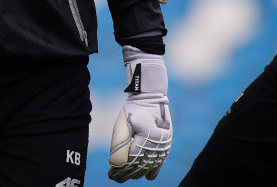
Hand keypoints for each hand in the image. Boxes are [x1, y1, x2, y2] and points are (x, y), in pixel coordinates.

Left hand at [108, 49, 171, 181]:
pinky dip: (152, 170)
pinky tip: (146, 176)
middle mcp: (157, 144)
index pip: (131, 160)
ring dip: (136, 173)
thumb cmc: (134, 109)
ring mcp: (163, 146)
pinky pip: (159, 162)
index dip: (120, 169)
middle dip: (125, 174)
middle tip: (114, 177)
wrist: (151, 97)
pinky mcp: (165, 145)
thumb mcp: (123, 123)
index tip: (111, 174)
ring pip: (148, 166)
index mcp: (146, 138)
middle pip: (139, 166)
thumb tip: (114, 163)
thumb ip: (118, 143)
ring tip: (124, 177)